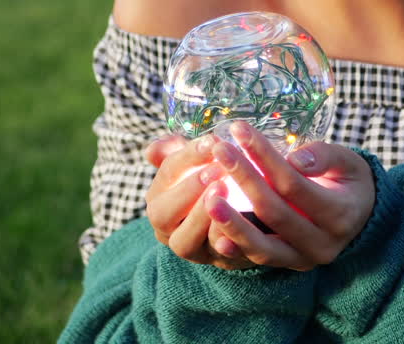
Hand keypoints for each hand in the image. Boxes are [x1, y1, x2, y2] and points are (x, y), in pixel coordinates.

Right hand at [142, 134, 243, 267]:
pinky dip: (224, 246)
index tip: (212, 141)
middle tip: (216, 170)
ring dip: (202, 216)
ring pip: (185, 241)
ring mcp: (190, 248)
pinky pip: (217, 258)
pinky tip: (234, 232)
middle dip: (188, 190)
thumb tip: (154, 150)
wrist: (249, 218)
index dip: (188, 156)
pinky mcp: (217, 262)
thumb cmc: (219, 183)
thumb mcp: (200, 165)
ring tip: (225, 191)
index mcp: (160, 196)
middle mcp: (167, 226)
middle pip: (162, 213)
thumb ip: (182, 155)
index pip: (167, 173)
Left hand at [203, 121, 374, 270]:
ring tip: (208, 199)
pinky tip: (214, 234)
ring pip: (263, 246)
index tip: (239, 131)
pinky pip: (258, 259)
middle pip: (274, 212)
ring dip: (233, 223)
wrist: (361, 216)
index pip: (293, 183)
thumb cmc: (350, 180)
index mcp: (340, 214)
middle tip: (219, 151)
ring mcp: (304, 259)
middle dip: (243, 179)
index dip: (265, 157)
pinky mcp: (288, 265)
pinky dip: (236, 247)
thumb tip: (294, 159)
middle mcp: (323, 243)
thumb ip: (324, 157)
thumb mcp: (348, 161)